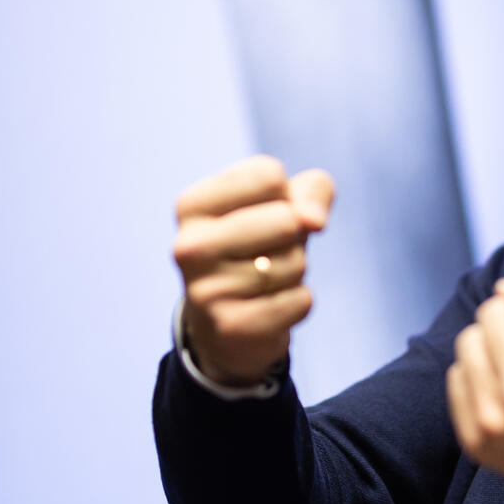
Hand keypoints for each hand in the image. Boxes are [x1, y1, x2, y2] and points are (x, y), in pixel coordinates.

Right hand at [171, 156, 334, 385]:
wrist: (230, 323)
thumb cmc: (262, 244)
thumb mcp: (286, 203)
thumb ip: (312, 190)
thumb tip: (314, 220)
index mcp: (192, 205)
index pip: (268, 176)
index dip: (285, 195)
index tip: (262, 215)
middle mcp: (189, 246)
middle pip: (287, 219)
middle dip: (295, 237)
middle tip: (268, 252)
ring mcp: (205, 290)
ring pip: (296, 263)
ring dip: (295, 271)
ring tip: (265, 280)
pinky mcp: (231, 327)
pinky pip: (301, 300)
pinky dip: (299, 302)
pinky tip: (270, 307)